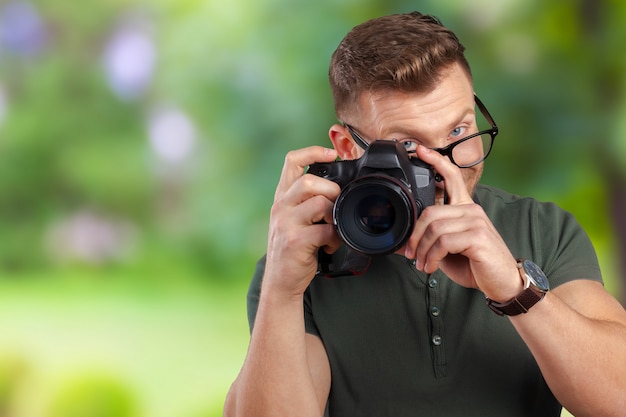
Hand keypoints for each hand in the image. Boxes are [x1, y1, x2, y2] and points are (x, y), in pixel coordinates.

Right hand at [263, 146, 341, 298]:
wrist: (280, 281)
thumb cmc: (293, 249)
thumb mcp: (292, 220)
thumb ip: (306, 202)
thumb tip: (337, 188)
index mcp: (282, 198)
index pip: (291, 161)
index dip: (313, 152)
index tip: (332, 154)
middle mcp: (280, 207)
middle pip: (309, 182)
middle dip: (331, 191)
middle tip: (336, 206)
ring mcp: (286, 224)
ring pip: (319, 204)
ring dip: (334, 216)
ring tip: (332, 230)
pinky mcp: (295, 242)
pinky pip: (325, 231)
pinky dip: (334, 238)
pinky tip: (329, 246)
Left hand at [404, 145, 521, 301]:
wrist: (502, 283)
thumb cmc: (474, 264)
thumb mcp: (446, 250)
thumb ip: (430, 239)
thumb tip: (401, 242)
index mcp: (465, 208)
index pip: (451, 177)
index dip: (436, 161)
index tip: (420, 151)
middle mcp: (471, 209)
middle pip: (430, 212)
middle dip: (415, 236)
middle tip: (411, 254)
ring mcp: (476, 221)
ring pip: (434, 229)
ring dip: (422, 251)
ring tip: (422, 265)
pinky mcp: (478, 236)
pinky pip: (443, 242)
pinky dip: (432, 257)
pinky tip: (432, 267)